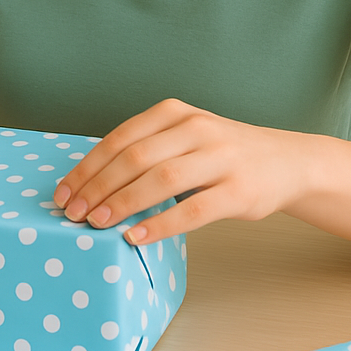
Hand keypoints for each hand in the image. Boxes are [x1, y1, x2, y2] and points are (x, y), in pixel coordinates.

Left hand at [53, 99, 306, 244]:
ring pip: (161, 180)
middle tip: (72, 213)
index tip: (64, 192)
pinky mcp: (238, 191)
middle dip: (97, 187)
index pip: (120, 138)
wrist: (286, 162)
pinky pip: (193, 209)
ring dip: (122, 204)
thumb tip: (90, 184)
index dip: (88, 167)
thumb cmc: (222, 153)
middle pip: (135, 157)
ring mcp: (220, 158)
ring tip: (96, 223)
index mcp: (175, 113)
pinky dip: (159, 224)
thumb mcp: (184, 136)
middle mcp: (196, 129)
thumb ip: (147, 149)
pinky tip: (135, 237)